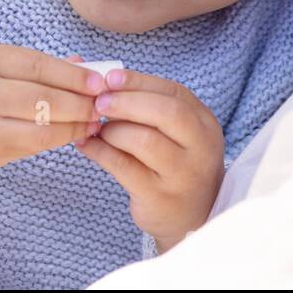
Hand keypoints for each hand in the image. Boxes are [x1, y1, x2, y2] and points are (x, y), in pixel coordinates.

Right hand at [0, 43, 107, 175]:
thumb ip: (33, 65)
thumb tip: (85, 70)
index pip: (37, 68)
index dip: (73, 77)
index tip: (100, 82)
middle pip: (43, 103)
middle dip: (80, 105)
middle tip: (103, 104)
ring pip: (40, 133)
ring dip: (74, 128)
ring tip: (93, 121)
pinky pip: (30, 149)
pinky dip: (55, 140)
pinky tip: (71, 133)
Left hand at [75, 68, 225, 252]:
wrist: (192, 215)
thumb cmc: (175, 163)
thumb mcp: (177, 132)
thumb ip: (149, 105)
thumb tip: (102, 77)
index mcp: (205, 123)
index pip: (174, 92)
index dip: (139, 82)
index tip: (110, 77)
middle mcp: (201, 147)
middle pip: (166, 113)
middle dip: (127, 102)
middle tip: (99, 102)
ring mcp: (182, 174)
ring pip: (144, 141)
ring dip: (112, 130)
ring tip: (97, 129)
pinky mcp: (159, 196)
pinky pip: (123, 167)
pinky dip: (100, 152)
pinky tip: (87, 145)